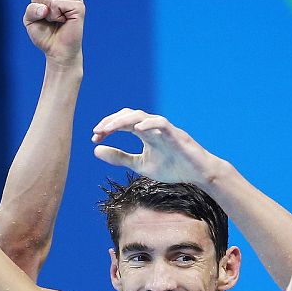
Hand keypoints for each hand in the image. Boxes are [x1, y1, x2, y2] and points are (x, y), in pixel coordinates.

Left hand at [24, 0, 84, 68]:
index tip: (44, 18)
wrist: (57, 52)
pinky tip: (63, 21)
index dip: (35, 7)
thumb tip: (45, 9)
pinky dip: (55, 16)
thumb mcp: (30, 20)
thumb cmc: (45, 37)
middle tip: (52, 22)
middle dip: (42, 11)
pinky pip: (56, 4)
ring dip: (49, 15)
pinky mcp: (78, 6)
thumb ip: (31, 9)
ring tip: (58, 22)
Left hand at [92, 109, 218, 184]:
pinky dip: (149, 124)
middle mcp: (153, 127)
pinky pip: (161, 123)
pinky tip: (136, 129)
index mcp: (144, 132)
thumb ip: (120, 157)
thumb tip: (95, 150)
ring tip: (109, 128)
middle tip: (97, 131)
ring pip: (142, 116)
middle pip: (129, 114)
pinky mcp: (176, 135)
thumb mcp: (140, 165)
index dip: (107, 127)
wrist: (197, 175)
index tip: (94, 137)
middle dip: (111, 121)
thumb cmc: (172, 168)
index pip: (122, 122)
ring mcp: (165, 129)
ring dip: (123, 120)